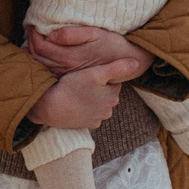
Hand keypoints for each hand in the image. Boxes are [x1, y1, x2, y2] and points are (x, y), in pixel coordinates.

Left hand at [24, 23, 146, 76]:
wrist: (127, 61)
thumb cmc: (111, 43)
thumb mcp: (95, 33)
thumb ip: (73, 34)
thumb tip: (52, 35)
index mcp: (69, 57)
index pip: (41, 47)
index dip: (33, 35)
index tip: (31, 25)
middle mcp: (66, 69)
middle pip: (38, 58)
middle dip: (30, 44)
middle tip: (29, 31)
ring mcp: (68, 76)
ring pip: (41, 66)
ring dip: (33, 54)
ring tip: (31, 41)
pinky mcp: (71, 78)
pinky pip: (49, 72)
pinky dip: (41, 62)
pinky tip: (40, 54)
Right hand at [27, 58, 144, 131]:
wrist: (51, 107)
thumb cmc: (72, 87)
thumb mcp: (96, 73)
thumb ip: (117, 68)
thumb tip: (137, 63)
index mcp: (112, 96)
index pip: (112, 82)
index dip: (102, 75)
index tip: (90, 72)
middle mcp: (108, 111)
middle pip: (105, 94)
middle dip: (97, 88)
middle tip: (81, 80)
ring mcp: (96, 120)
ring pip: (96, 104)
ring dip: (89, 98)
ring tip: (76, 90)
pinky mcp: (84, 126)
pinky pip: (87, 113)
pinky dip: (82, 108)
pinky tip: (73, 101)